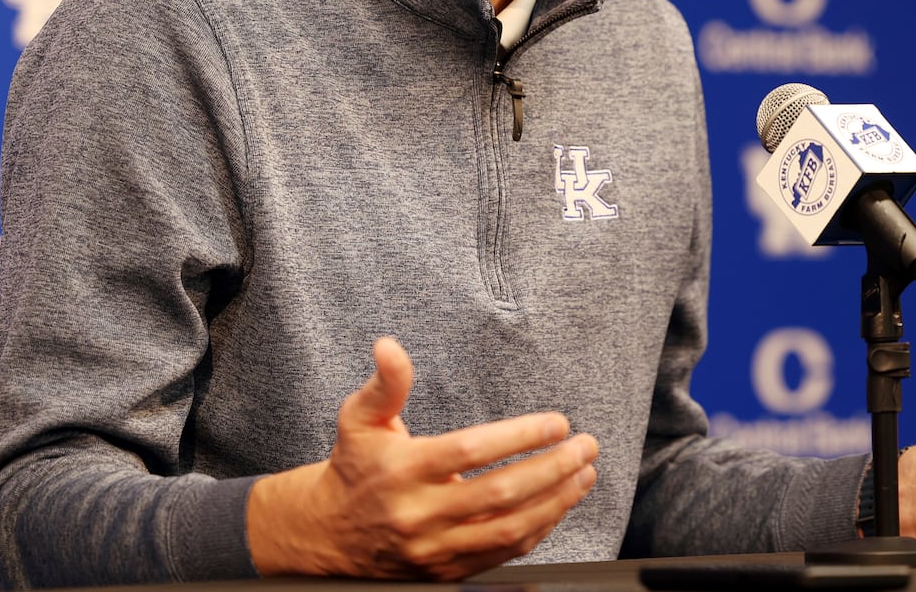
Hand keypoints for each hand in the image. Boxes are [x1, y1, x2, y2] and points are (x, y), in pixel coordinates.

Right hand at [244, 336, 598, 577]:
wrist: (329, 536)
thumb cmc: (355, 468)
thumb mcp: (360, 419)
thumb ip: (384, 384)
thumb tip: (389, 345)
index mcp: (404, 470)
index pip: (471, 452)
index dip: (519, 437)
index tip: (557, 422)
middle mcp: (420, 513)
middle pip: (500, 493)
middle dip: (553, 468)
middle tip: (586, 446)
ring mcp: (436, 547)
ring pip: (509, 529)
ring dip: (556, 501)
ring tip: (584, 474)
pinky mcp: (447, 571)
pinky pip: (503, 553)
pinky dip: (538, 529)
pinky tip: (559, 503)